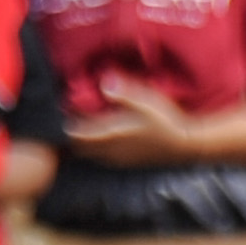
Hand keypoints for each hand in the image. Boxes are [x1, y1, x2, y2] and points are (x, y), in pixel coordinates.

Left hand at [62, 83, 245, 170]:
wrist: (186, 144)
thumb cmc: (166, 121)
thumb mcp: (146, 101)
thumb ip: (124, 93)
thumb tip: (103, 82)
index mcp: (110, 135)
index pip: (75, 133)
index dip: (64, 122)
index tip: (60, 109)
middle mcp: (109, 150)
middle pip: (77, 147)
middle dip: (69, 134)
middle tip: (65, 118)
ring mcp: (116, 159)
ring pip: (87, 154)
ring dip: (80, 142)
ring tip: (78, 126)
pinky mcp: (124, 162)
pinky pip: (100, 158)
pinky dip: (93, 148)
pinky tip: (97, 138)